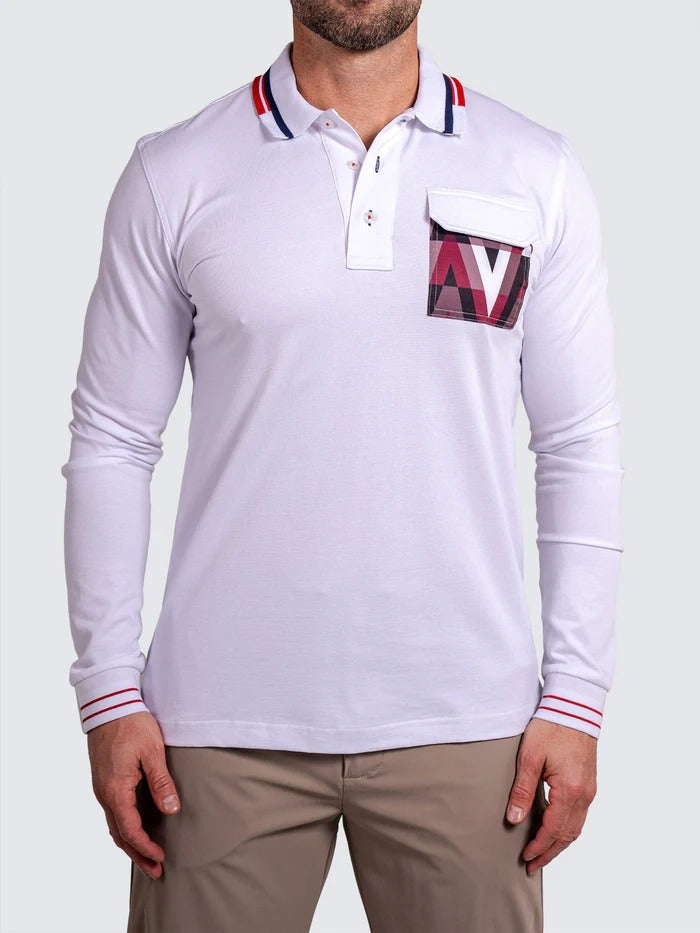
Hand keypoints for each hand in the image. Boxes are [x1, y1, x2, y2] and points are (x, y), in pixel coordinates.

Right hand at [87, 711, 180, 879]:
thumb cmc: (132, 725)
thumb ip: (161, 783)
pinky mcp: (104, 781)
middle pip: (119, 834)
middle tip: (156, 870)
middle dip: (137, 854)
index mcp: (115, 790)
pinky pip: (113, 813)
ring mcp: (102, 789)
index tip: (161, 858)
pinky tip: (136, 830)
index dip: (146, 847)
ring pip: (114, 825)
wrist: (109, 704)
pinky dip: (124, 828)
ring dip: (130, 844)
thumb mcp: (152, 752)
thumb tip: (171, 811)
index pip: (130, 830)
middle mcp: (104, 794)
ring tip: (148, 857)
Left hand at [505, 717, 597, 874]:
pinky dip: (567, 829)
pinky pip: (579, 815)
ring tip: (543, 853)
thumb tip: (514, 819)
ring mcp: (589, 790)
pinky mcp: (588, 783)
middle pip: (568, 835)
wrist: (574, 707)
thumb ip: (522, 791)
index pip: (553, 829)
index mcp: (569, 790)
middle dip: (550, 852)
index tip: (526, 858)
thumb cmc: (551, 727)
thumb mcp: (530, 758)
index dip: (539, 846)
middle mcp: (584, 795)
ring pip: (576, 827)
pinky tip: (555, 830)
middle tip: (532, 865)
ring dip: (559, 843)